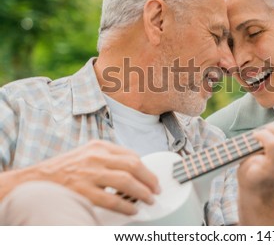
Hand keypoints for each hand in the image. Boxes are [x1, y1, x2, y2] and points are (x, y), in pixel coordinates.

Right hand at [2, 140, 159, 214]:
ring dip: (142, 192)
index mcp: (99, 146)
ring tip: (149, 200)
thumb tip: (131, 169)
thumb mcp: (86, 154)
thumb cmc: (62, 169)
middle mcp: (96, 156)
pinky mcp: (83, 190)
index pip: (131, 154)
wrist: (35, 180)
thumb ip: (106, 158)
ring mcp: (89, 173)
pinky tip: (132, 210)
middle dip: (149, 179)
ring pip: (126, 181)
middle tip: (156, 189)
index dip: (146, 168)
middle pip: (133, 165)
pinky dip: (126, 206)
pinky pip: (111, 200)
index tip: (153, 177)